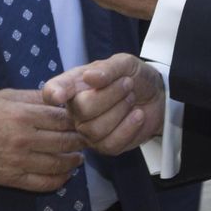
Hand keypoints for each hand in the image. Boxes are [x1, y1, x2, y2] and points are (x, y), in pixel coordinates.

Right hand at [0, 88, 84, 191]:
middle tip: (87, 139)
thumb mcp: (5, 96)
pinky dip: (60, 180)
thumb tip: (59, 99)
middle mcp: (25, 139)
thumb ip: (33, 97)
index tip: (83, 121)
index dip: (77, 120)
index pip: (63, 119)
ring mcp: (20, 161)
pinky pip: (44, 183)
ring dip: (74, 161)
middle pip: (65, 141)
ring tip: (78, 157)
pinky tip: (65, 174)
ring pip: (59, 164)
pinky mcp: (13, 178)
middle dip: (80, 141)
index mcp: (23, 115)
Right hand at [43, 55, 165, 155]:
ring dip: (122, 110)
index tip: (58, 95)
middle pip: (83, 109)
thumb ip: (107, 69)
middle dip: (111, 95)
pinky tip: (136, 115)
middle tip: (127, 84)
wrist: (156, 96)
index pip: (53, 90)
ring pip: (96, 129)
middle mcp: (75, 110)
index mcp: (73, 86)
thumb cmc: (134, 77)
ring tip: (131, 99)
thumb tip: (90, 77)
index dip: (54, 93)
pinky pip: (110, 144)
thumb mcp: (124, 64)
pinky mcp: (104, 146)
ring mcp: (88, 131)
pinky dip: (129, 128)